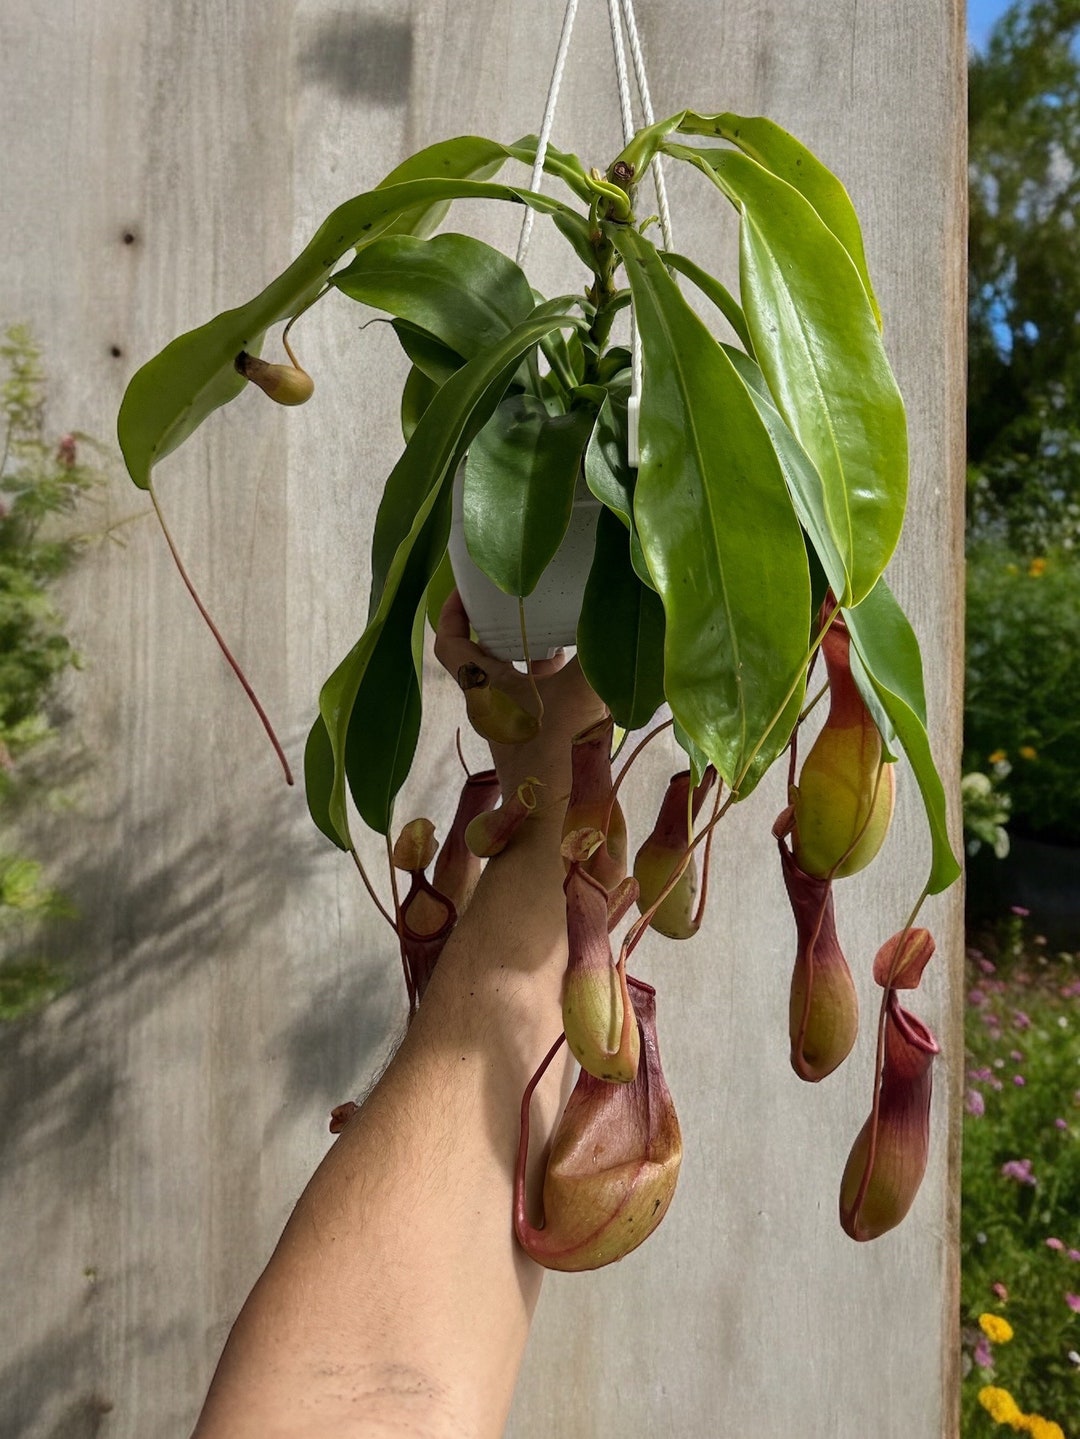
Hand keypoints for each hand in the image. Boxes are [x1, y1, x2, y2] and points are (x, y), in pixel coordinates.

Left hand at [434, 590, 606, 816]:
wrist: (549, 817)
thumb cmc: (552, 751)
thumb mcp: (581, 692)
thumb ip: (600, 656)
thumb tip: (622, 616)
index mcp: (484, 686)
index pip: (450, 643)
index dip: (452, 612)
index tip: (466, 590)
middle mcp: (489, 704)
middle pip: (479, 657)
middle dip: (496, 627)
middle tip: (519, 602)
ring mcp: (506, 724)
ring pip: (506, 678)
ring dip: (524, 654)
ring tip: (555, 628)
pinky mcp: (525, 738)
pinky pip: (527, 697)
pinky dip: (543, 679)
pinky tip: (575, 671)